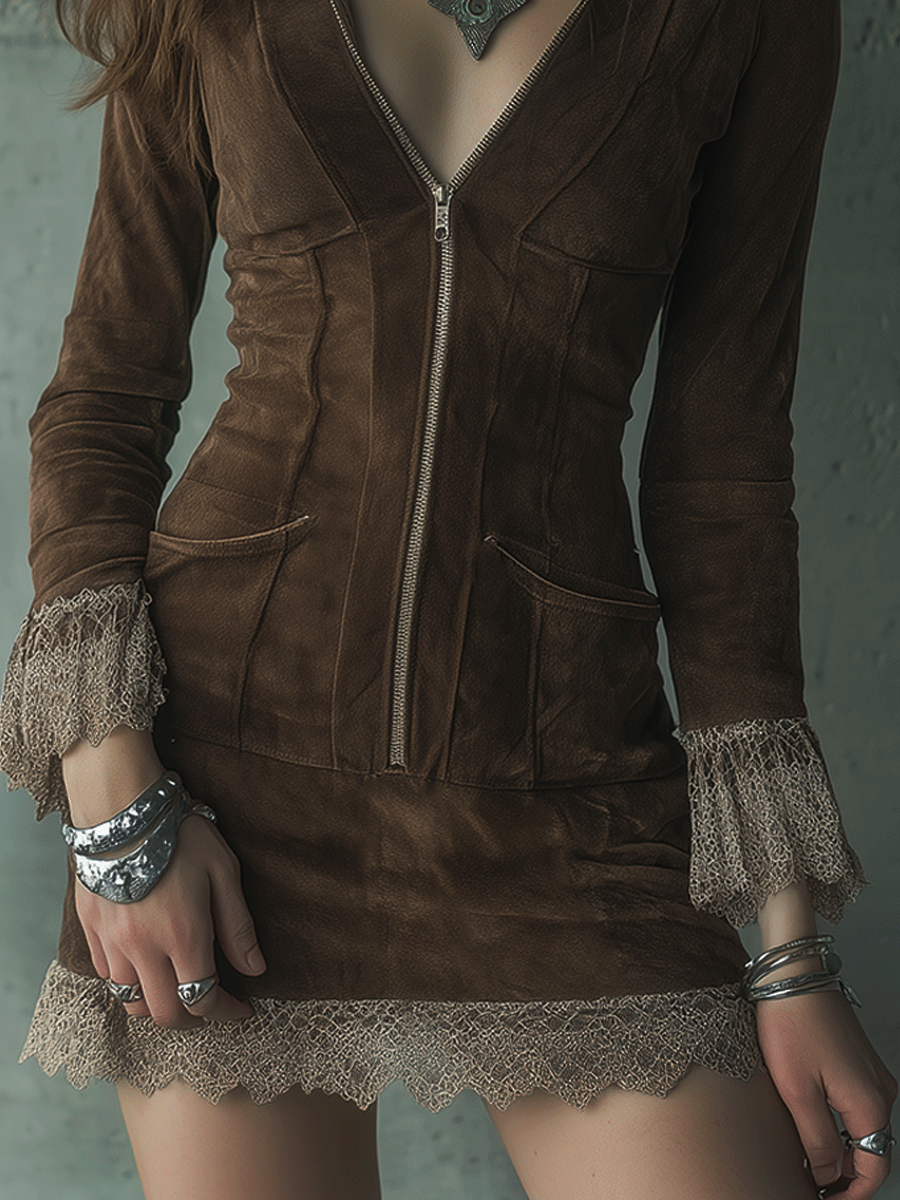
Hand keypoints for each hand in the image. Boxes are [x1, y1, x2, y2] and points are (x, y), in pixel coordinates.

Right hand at [75, 807, 266, 1027]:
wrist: (123, 808)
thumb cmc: (180, 834)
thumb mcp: (223, 872)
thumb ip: (238, 926)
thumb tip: (255, 969)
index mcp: (183, 936)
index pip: (204, 999)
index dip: (226, 1013)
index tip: (242, 1009)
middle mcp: (144, 949)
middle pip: (165, 1013)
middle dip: (192, 1019)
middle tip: (209, 1005)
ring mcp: (113, 942)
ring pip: (131, 1001)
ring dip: (157, 1004)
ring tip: (176, 988)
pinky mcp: (92, 930)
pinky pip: (107, 976)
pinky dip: (127, 982)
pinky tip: (144, 965)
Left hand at [756, 989, 896, 1198]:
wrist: (793, 974)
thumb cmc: (792, 1024)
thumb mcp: (797, 1090)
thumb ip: (818, 1140)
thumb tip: (827, 1175)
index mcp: (870, 1104)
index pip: (874, 1168)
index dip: (852, 1194)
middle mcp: (880, 1091)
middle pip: (871, 1150)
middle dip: (845, 1175)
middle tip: (811, 1184)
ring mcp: (871, 1074)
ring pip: (863, 1128)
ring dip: (841, 1149)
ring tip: (807, 1159)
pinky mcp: (857, 1061)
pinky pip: (856, 1105)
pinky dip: (839, 1124)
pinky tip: (812, 1125)